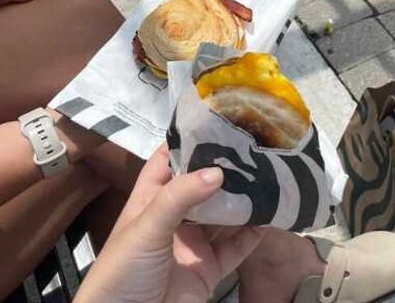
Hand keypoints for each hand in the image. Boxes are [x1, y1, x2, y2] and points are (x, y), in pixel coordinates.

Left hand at [76, 144, 263, 302]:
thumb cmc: (122, 270)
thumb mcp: (146, 227)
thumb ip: (179, 198)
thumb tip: (216, 170)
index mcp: (148, 201)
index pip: (167, 163)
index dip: (188, 144)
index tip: (216, 125)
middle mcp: (172, 220)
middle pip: (202, 189)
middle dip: (225, 171)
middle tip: (255, 150)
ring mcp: (192, 245)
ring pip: (224, 217)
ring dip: (245, 201)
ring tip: (271, 177)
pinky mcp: (209, 270)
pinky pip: (236, 248)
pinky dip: (254, 234)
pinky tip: (272, 216)